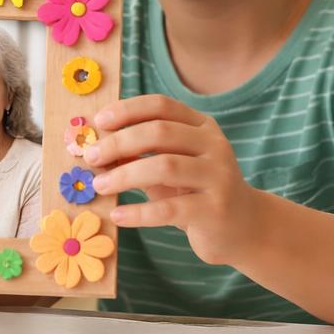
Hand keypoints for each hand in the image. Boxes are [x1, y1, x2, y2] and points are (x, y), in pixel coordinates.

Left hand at [84, 95, 261, 264]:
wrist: (242, 228)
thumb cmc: (195, 192)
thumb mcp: (170, 165)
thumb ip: (141, 153)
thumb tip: (97, 147)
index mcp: (201, 126)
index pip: (161, 105)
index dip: (127, 110)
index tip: (99, 121)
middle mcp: (214, 145)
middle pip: (159, 132)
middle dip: (119, 142)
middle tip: (91, 157)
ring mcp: (218, 177)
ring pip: (164, 166)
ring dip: (124, 175)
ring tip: (99, 185)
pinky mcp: (215, 210)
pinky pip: (170, 209)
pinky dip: (138, 212)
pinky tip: (117, 215)